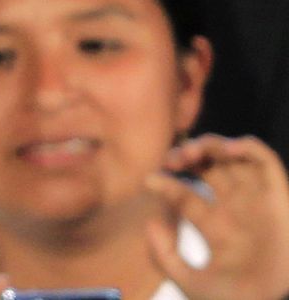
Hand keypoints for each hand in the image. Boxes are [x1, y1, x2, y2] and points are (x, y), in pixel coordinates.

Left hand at [145, 134, 288, 299]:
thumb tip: (151, 221)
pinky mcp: (278, 198)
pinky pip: (265, 161)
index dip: (164, 182)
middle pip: (208, 167)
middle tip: (171, 158)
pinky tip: (228, 149)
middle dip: (187, 154)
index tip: (148, 181)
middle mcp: (233, 208)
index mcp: (212, 224)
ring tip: (194, 151)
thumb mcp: (188, 280)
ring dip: (213, 144)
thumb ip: (163, 254)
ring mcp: (254, 201)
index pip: (182, 192)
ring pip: (234, 158)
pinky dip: (247, 147)